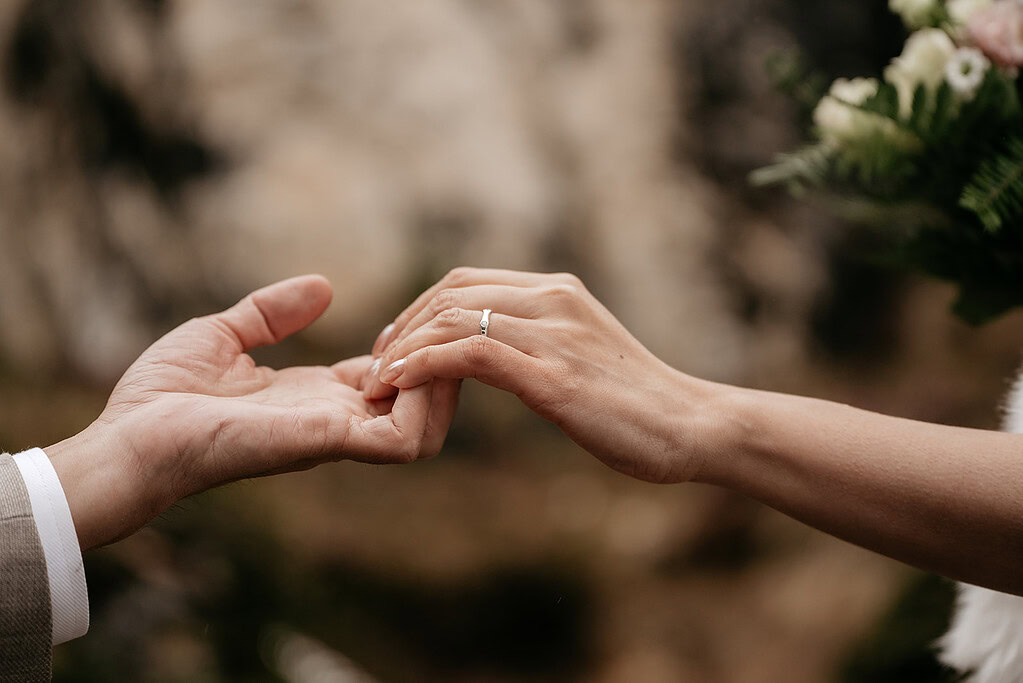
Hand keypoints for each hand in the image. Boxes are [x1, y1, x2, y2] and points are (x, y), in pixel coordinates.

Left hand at [46, 275, 459, 549]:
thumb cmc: (161, 396)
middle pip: (426, 407)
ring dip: (438, 384)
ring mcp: (335, 434)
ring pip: (429, 428)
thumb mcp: (223, 334)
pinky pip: (404, 438)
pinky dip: (420, 403)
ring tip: (420, 345)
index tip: (401, 318)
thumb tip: (323, 286)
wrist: (128, 438)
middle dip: (439, 362)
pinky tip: (396, 364)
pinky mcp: (326, 441)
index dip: (410, 346)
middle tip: (424, 328)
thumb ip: (271, 313)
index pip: (394, 380)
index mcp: (317, 398)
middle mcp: (335, 419)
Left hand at [362, 268, 718, 483]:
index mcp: (558, 290)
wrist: (692, 425)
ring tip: (378, 380)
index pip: (466, 280)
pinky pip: (470, 355)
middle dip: (402, 328)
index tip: (395, 345)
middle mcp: (553, 299)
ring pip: (453, 318)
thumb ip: (541, 342)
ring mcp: (553, 334)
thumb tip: (495, 358)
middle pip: (450, 293)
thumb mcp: (584, 355)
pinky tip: (401, 384)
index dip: (419, 310)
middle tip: (376, 366)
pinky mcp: (552, 375)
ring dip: (404, 348)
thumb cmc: (638, 402)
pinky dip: (424, 365)